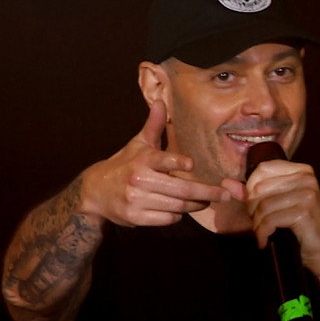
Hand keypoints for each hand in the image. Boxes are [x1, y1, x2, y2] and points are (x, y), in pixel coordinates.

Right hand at [79, 101, 229, 226]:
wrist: (95, 191)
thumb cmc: (124, 165)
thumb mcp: (138, 144)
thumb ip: (153, 126)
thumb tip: (162, 102)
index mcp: (142, 159)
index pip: (162, 160)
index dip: (176, 163)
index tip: (191, 165)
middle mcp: (139, 179)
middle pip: (180, 190)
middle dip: (206, 193)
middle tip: (224, 194)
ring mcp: (137, 200)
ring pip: (176, 206)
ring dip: (195, 205)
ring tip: (206, 201)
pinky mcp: (136, 217)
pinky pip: (166, 218)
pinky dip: (177, 215)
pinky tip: (181, 210)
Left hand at [243, 160, 319, 273]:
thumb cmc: (299, 227)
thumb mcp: (276, 205)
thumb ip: (251, 193)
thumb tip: (226, 182)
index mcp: (302, 171)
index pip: (263, 169)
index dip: (251, 188)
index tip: (253, 206)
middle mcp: (307, 178)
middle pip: (260, 188)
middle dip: (253, 209)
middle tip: (258, 224)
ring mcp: (307, 194)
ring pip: (263, 206)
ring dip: (257, 224)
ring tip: (261, 233)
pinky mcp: (304, 212)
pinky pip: (270, 220)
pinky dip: (262, 233)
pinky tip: (264, 241)